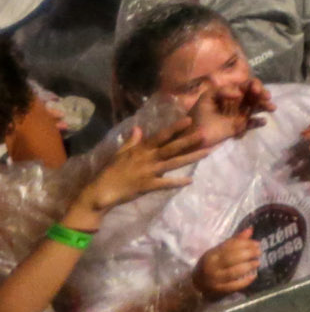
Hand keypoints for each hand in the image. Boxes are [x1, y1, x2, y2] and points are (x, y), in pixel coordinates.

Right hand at [78, 117, 207, 213]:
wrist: (100, 192)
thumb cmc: (110, 172)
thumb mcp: (120, 153)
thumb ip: (132, 141)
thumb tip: (138, 127)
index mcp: (141, 149)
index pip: (161, 136)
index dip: (175, 128)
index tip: (189, 119)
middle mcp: (148, 158)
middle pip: (172, 147)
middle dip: (189, 140)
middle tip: (205, 133)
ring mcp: (149, 172)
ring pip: (174, 163)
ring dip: (191, 157)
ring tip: (207, 152)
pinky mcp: (147, 186)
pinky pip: (165, 184)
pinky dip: (177, 182)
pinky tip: (190, 180)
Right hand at [196, 226, 264, 299]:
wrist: (196, 285)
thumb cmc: (211, 265)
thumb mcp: (219, 251)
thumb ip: (234, 241)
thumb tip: (250, 229)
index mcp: (212, 254)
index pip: (230, 246)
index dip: (245, 244)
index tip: (257, 243)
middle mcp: (212, 266)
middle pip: (232, 258)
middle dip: (248, 254)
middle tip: (259, 252)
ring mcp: (215, 279)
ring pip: (233, 272)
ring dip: (248, 267)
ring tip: (257, 263)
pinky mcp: (219, 290)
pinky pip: (233, 286)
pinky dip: (245, 281)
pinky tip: (254, 276)